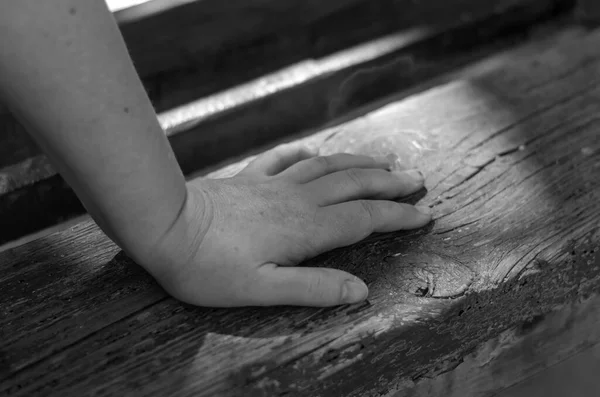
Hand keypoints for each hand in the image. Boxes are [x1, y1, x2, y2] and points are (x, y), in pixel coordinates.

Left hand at [144, 145, 431, 306]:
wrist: (164, 226)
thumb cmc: (208, 267)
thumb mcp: (261, 290)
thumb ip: (313, 289)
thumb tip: (361, 291)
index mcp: (306, 228)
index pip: (364, 218)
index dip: (397, 216)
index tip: (425, 214)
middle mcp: (297, 200)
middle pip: (354, 185)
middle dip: (389, 183)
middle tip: (417, 180)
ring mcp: (274, 184)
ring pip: (327, 166)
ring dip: (359, 163)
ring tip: (383, 162)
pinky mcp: (250, 178)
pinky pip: (285, 158)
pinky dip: (306, 153)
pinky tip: (314, 151)